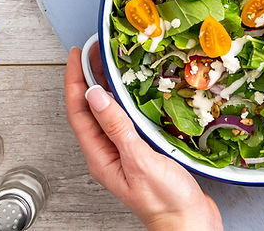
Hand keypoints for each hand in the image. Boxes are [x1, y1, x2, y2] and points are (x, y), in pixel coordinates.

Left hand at [64, 47, 221, 230]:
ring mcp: (125, 152)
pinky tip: (136, 90)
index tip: (77, 54)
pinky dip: (128, 99)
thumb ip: (117, 127)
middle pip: (90, 109)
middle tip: (94, 50)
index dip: (75, 80)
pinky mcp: (143, 151)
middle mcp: (108, 152)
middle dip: (88, 77)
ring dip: (107, 86)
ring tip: (111, 62)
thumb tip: (94, 95)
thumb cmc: (165, 201)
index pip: (79, 111)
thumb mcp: (139, 160)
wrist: (189, 222)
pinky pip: (128, 119)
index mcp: (100, 156)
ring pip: (109, 112)